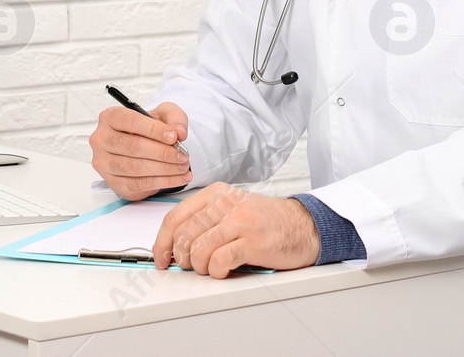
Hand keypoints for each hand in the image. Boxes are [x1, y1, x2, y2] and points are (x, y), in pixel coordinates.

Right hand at [89, 101, 191, 199]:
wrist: (144, 147)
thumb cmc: (149, 129)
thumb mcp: (164, 114)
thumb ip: (174, 117)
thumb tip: (179, 132)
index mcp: (110, 118)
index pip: (129, 121)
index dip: (153, 129)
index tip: (173, 137)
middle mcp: (102, 140)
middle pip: (133, 146)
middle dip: (163, 153)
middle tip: (182, 155)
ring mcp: (104, 163)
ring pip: (136, 167)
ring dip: (164, 169)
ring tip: (183, 167)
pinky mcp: (113, 183)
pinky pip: (138, 184)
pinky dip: (162, 182)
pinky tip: (177, 178)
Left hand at [152, 183, 320, 277]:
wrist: (303, 226)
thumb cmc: (264, 221)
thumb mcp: (230, 208)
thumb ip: (204, 219)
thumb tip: (173, 243)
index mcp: (216, 193)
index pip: (175, 217)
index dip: (162, 242)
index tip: (161, 258)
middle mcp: (226, 204)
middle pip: (184, 235)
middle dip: (182, 257)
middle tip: (190, 265)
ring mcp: (241, 222)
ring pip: (198, 248)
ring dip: (199, 266)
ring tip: (210, 268)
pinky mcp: (254, 242)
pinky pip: (220, 260)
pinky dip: (216, 271)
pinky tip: (224, 270)